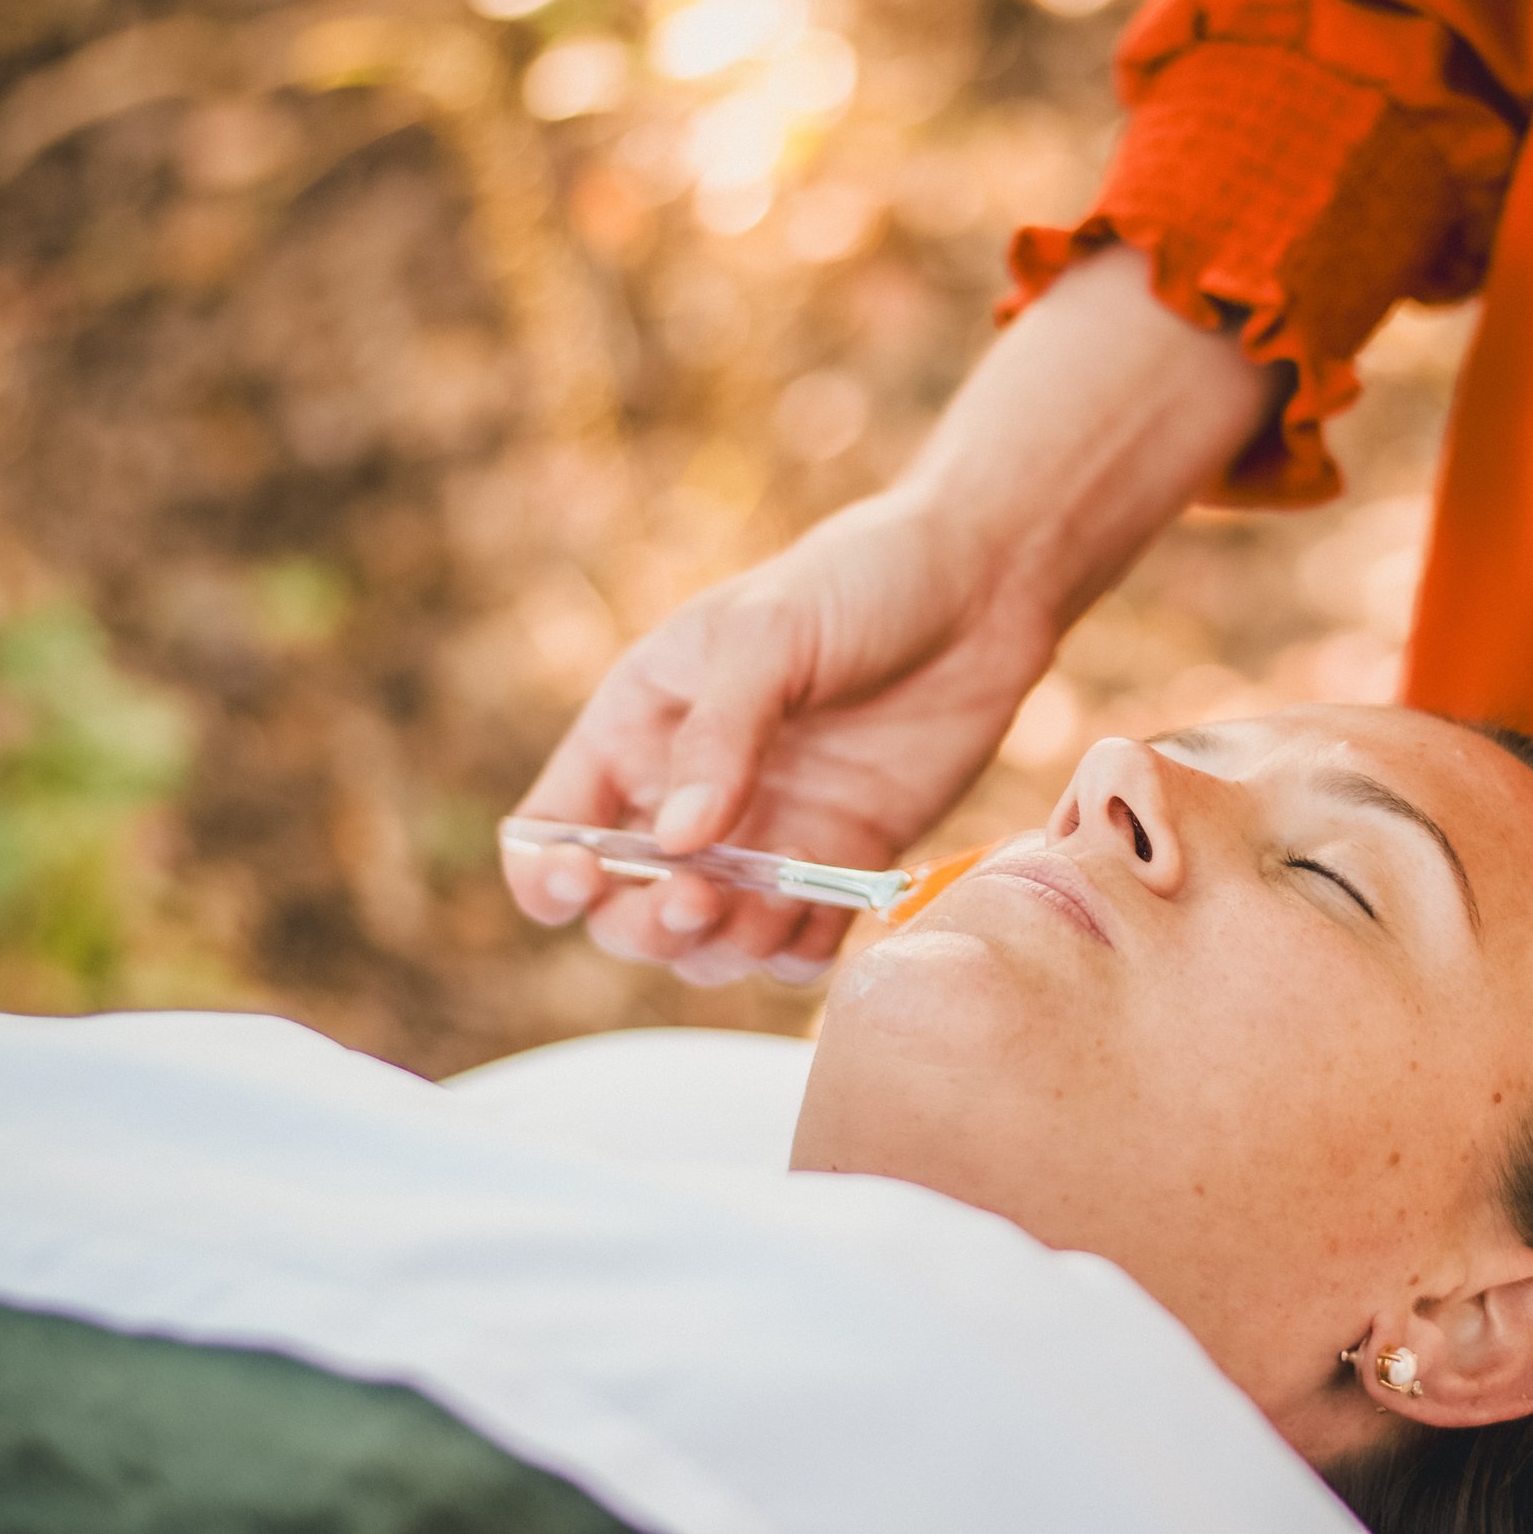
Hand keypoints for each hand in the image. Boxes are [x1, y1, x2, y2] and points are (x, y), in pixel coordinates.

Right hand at [502, 488, 1053, 982]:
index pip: (553, 828)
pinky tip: (827, 916)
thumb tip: (678, 841)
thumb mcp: (771, 635)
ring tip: (772, 906)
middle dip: (649, 924)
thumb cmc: (859, 581)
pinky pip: (798, 942)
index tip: (585, 880)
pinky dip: (802, 952)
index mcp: (638, 727)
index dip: (550, 874)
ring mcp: (765, 835)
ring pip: (710, 941)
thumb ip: (722, 734)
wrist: (982, 586)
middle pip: (626, 908)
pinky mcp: (839, 860)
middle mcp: (689, 795)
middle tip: (699, 901)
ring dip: (727, 948)